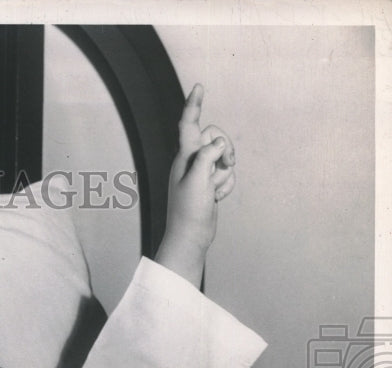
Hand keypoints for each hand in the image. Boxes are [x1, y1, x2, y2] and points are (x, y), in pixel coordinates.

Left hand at [157, 84, 236, 284]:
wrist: (191, 235)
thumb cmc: (189, 210)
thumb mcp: (198, 179)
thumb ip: (208, 156)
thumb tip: (218, 144)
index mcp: (184, 157)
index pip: (190, 124)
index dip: (194, 105)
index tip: (199, 86)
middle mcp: (192, 161)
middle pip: (216, 137)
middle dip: (225, 148)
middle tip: (224, 166)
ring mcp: (202, 173)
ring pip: (225, 158)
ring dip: (226, 173)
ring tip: (214, 190)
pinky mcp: (210, 185)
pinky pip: (227, 175)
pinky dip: (226, 185)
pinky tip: (216, 198)